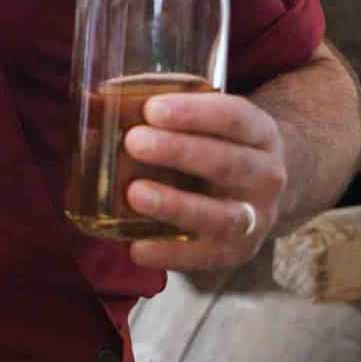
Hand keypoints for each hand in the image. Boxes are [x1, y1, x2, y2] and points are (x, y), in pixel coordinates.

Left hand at [121, 89, 286, 271]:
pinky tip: (137, 248)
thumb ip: (164, 113)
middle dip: (180, 152)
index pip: (233, 117)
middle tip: (134, 142)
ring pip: (221, 216)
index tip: (152, 108)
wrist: (262, 187)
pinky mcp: (237, 252)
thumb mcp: (209, 121)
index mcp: (260, 132)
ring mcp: (255, 218)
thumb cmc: (220, 143)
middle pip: (227, 163)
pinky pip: (206, 258)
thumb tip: (93, 103)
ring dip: (176, 205)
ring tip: (135, 194)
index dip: (194, 113)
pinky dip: (171, 255)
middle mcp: (267, 175)